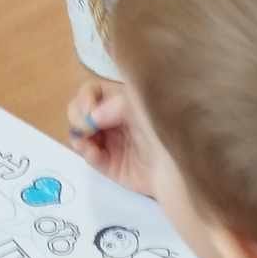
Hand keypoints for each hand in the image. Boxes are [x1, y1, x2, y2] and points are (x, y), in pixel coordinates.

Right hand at [66, 80, 154, 194]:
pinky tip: (93, 153)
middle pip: (81, 111)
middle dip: (77, 117)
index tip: (89, 110)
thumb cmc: (163, 128)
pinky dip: (87, 153)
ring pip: (81, 135)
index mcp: (123, 100)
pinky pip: (90, 157)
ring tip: (86, 142)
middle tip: (85, 127)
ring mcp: (113, 142)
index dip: (85, 98)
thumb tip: (91, 116)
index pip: (92, 91)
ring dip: (78, 136)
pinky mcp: (112, 165)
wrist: (178, 165)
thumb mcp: (140, 107)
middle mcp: (115, 119)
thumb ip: (113, 105)